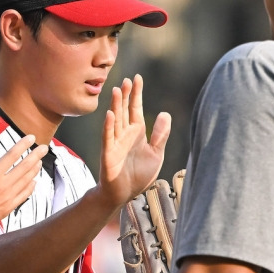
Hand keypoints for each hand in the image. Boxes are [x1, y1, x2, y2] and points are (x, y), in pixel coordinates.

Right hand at [0, 135, 48, 235]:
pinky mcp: (7, 209)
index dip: (23, 145)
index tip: (31, 137)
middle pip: (25, 167)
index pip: (12, 155)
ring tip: (40, 162)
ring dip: (35, 170)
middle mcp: (3, 186)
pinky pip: (24, 196)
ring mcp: (7, 198)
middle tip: (45, 148)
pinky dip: (30, 187)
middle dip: (36, 155)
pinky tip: (34, 182)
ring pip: (26, 181)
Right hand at [99, 75, 170, 209]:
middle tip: (127, 79)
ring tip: (116, 90)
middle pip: (124, 110)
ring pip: (115, 120)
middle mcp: (125, 134)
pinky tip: (109, 114)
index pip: (136, 109)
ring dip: (116, 105)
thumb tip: (166, 113)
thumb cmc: (138, 175)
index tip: (137, 78)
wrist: (123, 194)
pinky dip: (108, 126)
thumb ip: (160, 135)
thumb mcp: (155, 154)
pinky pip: (108, 137)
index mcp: (137, 133)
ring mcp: (115, 143)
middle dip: (126, 95)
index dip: (137, 94)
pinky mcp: (108, 153)